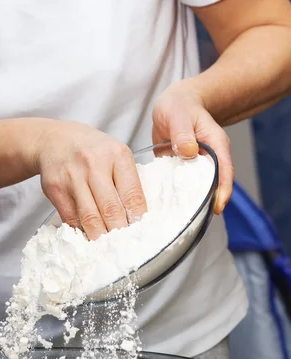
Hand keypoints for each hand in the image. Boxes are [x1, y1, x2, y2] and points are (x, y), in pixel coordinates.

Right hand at [35, 120, 146, 239]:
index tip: (141, 235)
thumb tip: (139, 218)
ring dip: (100, 237)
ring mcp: (73, 176)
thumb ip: (127, 181)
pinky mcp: (56, 188)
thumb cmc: (91, 151)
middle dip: (119, 233)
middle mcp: (94, 163)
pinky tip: (88, 238)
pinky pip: (71, 218)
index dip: (137, 219)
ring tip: (108, 249)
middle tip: (126, 248)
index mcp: (117, 155)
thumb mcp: (114, 155)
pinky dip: (81, 232)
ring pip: (90, 217)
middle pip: (111, 209)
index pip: (132, 194)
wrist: (54, 140)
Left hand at [152, 82, 233, 213]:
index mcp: (215, 145)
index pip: (224, 171)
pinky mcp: (182, 173)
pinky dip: (173, 199)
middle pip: (212, 186)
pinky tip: (162, 212)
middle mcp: (208, 160)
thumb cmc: (179, 106)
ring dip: (188, 205)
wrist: (174, 105)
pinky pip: (180, 189)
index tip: (218, 207)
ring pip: (195, 190)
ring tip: (177, 224)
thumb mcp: (178, 114)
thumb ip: (182, 132)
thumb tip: (189, 151)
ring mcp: (195, 169)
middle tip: (193, 224)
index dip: (223, 190)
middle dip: (206, 205)